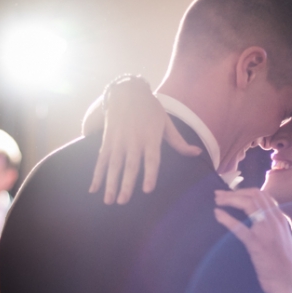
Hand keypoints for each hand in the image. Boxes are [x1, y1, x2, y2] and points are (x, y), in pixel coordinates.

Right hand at [88, 76, 200, 204]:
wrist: (127, 91)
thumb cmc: (150, 108)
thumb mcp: (166, 122)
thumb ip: (179, 141)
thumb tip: (198, 153)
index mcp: (151, 137)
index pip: (151, 159)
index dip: (150, 174)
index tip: (147, 189)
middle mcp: (134, 141)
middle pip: (130, 165)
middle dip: (126, 184)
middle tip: (123, 201)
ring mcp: (119, 141)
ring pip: (114, 165)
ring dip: (110, 183)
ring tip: (109, 201)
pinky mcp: (107, 140)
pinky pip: (101, 160)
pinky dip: (97, 174)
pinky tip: (94, 189)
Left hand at [212, 189, 291, 292]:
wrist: (287, 284)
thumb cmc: (284, 266)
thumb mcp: (284, 241)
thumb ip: (275, 228)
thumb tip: (261, 221)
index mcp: (281, 219)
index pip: (264, 195)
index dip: (245, 191)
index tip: (232, 193)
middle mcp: (275, 221)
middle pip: (254, 195)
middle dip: (234, 192)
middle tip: (219, 195)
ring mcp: (266, 231)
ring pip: (247, 204)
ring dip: (230, 199)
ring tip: (217, 201)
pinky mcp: (256, 245)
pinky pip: (239, 227)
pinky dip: (226, 218)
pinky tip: (217, 214)